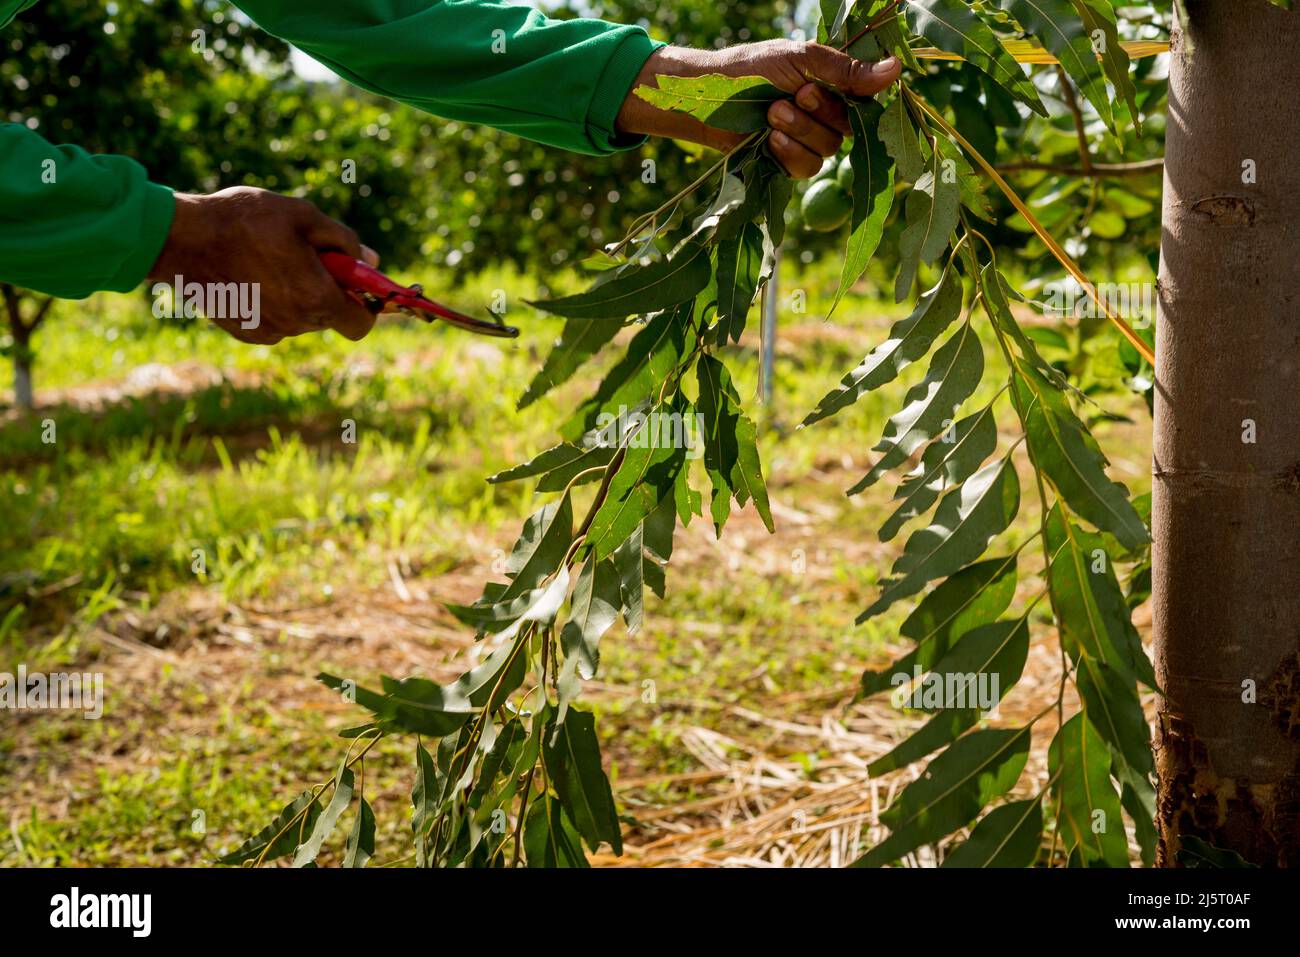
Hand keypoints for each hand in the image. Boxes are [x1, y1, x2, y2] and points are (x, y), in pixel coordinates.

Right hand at [148, 186, 379, 344]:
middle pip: (330, 316)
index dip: (364, 305)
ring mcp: (269, 332)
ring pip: (301, 318)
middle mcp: (296, 325)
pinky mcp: (247, 333)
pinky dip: (273, 302)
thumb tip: (372, 262)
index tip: (354, 284)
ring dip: (298, 294)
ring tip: (270, 258)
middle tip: (304, 256)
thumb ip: (344, 242)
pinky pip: (275, 321)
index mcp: (316, 299)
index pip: (361, 324)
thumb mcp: (303, 216)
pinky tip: (250, 274)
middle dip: (327, 290)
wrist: (180, 239)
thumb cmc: (245, 221)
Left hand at [616, 40, 901, 178]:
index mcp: (832, 84)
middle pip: (847, 127)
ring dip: (802, 132)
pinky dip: (791, 153)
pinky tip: (772, 140)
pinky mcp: (787, 164)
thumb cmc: (749, 69)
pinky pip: (808, 168)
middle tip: (791, 96)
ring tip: (773, 114)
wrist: (705, 98)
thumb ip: (845, 69)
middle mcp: (824, 114)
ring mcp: (807, 141)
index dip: (857, 97)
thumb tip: (897, 68)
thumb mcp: (800, 60)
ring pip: (829, 150)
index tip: (828, 85)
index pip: (866, 97)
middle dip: (819, 113)